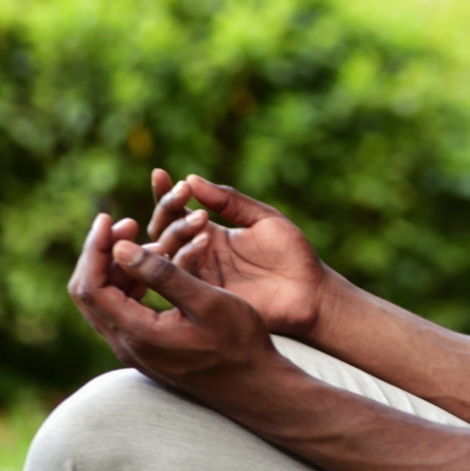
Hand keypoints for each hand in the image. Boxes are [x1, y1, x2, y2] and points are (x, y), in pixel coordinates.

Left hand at [68, 212, 278, 398]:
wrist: (254, 386)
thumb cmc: (238, 343)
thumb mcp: (206, 302)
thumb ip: (163, 275)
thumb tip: (122, 248)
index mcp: (137, 334)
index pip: (91, 287)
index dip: (95, 248)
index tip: (110, 217)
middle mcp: (127, 345)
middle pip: (88, 293)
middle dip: (102, 253)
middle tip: (127, 222)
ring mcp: (136, 350)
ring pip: (105, 301)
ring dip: (118, 266)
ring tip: (149, 239)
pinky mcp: (148, 348)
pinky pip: (123, 309)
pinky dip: (131, 281)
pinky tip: (157, 264)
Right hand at [146, 169, 329, 336]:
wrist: (310, 290)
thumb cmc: (290, 252)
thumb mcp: (261, 217)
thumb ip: (228, 201)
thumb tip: (192, 178)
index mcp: (209, 234)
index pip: (176, 213)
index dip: (164, 194)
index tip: (159, 173)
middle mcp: (198, 256)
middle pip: (164, 232)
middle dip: (168, 209)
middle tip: (182, 192)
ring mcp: (200, 277)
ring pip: (168, 253)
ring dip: (177, 231)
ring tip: (200, 216)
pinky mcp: (204, 297)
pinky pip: (183, 277)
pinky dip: (187, 256)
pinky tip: (204, 238)